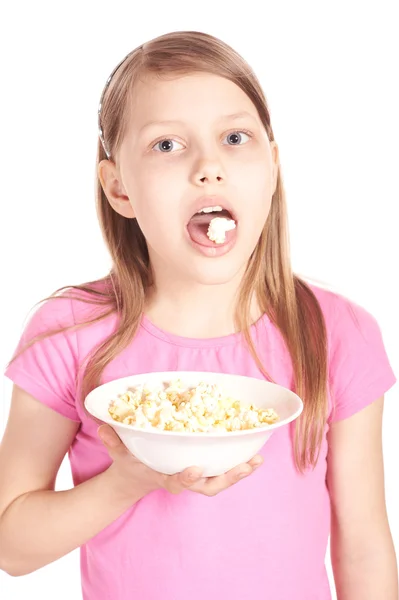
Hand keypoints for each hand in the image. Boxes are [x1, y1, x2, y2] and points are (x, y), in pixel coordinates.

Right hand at [98, 424, 262, 497]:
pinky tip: (255, 455)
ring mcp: (195, 477)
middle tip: (245, 467)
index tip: (195, 469)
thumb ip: (113, 441)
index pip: (175, 482)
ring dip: (239, 472)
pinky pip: (222, 470)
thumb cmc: (130, 462)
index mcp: (163, 476)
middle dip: (227, 478)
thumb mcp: (119, 453)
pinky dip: (239, 465)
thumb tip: (104, 428)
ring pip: (219, 481)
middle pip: (208, 486)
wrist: (136, 477)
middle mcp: (182, 479)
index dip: (186, 478)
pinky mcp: (203, 470)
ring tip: (257, 461)